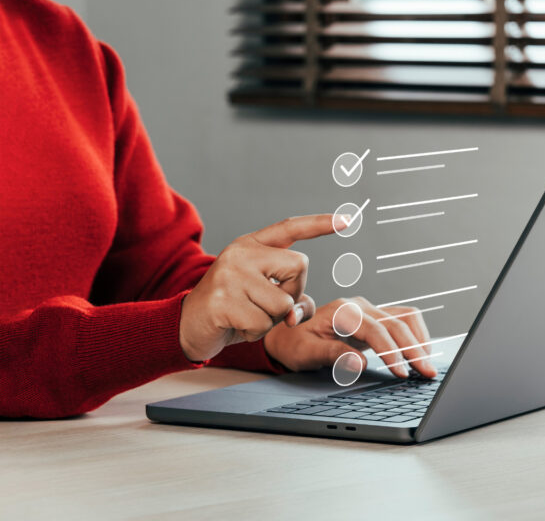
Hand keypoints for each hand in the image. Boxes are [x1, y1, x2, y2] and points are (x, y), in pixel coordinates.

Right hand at [179, 214, 339, 361]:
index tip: (348, 220)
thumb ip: (291, 297)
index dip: (320, 224)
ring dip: (271, 320)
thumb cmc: (232, 309)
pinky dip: (255, 333)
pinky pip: (263, 324)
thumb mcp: (264, 296)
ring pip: (283, 302)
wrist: (187, 325)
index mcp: (252, 245)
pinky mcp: (222, 300)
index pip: (290, 227)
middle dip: (293, 292)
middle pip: (300, 267)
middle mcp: (241, 253)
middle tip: (266, 304)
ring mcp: (230, 275)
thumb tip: (298, 314)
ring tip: (247, 315)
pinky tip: (236, 326)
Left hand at [264, 297, 436, 378]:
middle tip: (427, 373)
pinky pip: (404, 320)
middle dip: (415, 349)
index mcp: (343, 312)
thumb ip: (333, 355)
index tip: (402, 373)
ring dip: (420, 340)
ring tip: (428, 365)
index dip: (392, 352)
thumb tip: (360, 363)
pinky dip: (416, 335)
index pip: (377, 330)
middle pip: (397, 323)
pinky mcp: (375, 318)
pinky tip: (420, 354)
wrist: (286, 333)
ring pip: (406, 317)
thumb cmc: (293, 343)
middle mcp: (359, 306)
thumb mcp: (305, 353)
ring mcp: (369, 310)